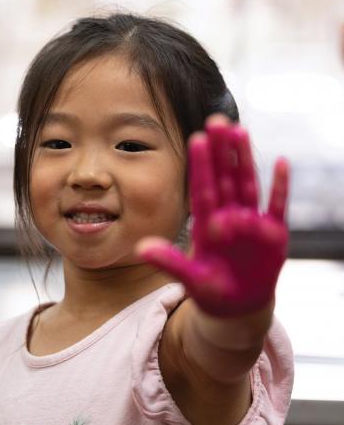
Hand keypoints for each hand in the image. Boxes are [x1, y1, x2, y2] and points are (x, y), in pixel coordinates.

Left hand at [136, 115, 288, 317]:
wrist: (236, 305)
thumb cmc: (209, 287)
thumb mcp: (187, 276)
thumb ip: (168, 261)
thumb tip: (142, 248)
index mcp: (205, 223)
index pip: (202, 188)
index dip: (200, 165)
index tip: (196, 139)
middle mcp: (227, 216)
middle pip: (224, 177)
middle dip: (221, 150)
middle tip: (216, 119)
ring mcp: (251, 222)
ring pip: (247, 184)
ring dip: (244, 159)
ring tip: (240, 130)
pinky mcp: (273, 233)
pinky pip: (276, 206)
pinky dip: (280, 186)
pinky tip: (282, 162)